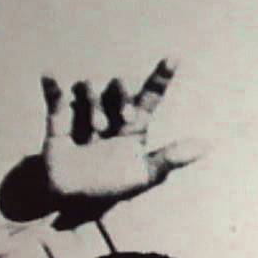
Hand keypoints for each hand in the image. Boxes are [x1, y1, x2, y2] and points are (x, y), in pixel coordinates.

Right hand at [41, 58, 205, 200]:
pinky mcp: (58, 123)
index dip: (161, 77)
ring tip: (96, 130)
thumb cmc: (112, 187)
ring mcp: (83, 116)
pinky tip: (50, 75)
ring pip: (89, 89)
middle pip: (119, 87)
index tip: (174, 58)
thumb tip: (207, 146)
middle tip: (125, 119)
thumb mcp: (144, 175)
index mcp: (133, 126)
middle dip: (123, 97)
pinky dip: (52, 87)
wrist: (74, 200)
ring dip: (94, 106)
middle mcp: (110, 115)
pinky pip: (55, 99)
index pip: (150, 96)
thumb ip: (171, 159)